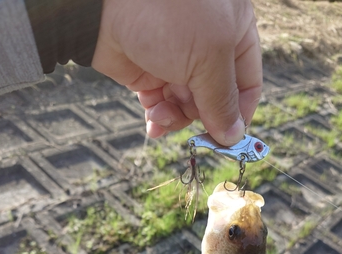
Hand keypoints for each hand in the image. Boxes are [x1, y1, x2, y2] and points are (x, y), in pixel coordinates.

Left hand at [92, 0, 261, 145]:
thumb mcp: (208, 57)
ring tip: (160, 117)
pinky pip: (162, 105)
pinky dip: (158, 116)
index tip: (230, 139)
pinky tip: (152, 120)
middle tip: (193, 131)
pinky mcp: (149, 73)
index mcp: (234, 32)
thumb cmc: (167, 14)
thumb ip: (223, 100)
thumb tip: (233, 136)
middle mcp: (207, 48)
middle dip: (202, 117)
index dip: (241, 113)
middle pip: (215, 100)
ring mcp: (177, 61)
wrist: (105, 3)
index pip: (248, 83)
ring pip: (187, 107)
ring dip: (176, 118)